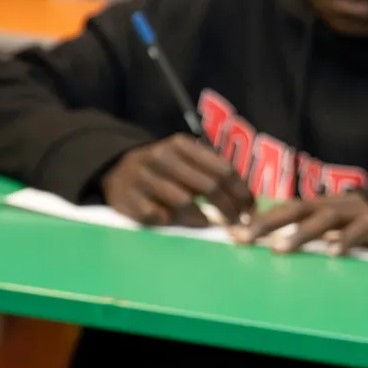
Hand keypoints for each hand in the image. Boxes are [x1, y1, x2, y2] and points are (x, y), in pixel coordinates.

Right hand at [101, 135, 256, 226]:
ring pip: (185, 201)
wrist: (117, 172)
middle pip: (208, 186)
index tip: (249, 208)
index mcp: (180, 144)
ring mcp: (142, 177)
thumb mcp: (185, 161)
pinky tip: (174, 220)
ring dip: (202, 217)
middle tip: (235, 221)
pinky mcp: (128, 199)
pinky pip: (158, 214)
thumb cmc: (162, 170)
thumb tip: (248, 202)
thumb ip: (212, 173)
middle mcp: (161, 156)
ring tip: (208, 222)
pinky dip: (170, 220)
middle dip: (228, 208)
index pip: (222, 169)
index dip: (241, 192)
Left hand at [234, 191, 367, 254]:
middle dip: (267, 223)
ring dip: (300, 234)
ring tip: (279, 249)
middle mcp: (329, 206)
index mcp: (315, 206)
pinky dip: (345, 242)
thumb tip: (264, 240)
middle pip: (294, 210)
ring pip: (323, 220)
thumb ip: (301, 230)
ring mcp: (352, 213)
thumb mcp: (327, 223)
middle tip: (244, 238)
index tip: (230, 233)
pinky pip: (359, 232)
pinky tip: (332, 254)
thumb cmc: (354, 221)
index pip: (280, 210)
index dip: (256, 220)